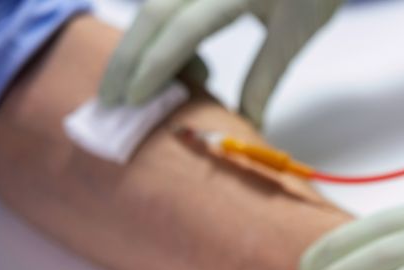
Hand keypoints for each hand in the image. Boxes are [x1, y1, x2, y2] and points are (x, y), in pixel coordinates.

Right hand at [99, 0, 340, 124]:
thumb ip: (264, 76)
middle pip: (154, 12)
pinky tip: (166, 62)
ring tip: (133, 87)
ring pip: (155, 5)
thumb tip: (245, 124)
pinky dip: (157, 32)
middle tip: (108, 99)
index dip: (155, 66)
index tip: (133, 100)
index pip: (183, 28)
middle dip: (127, 57)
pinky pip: (168, 4)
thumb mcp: (295, 34)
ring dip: (136, 46)